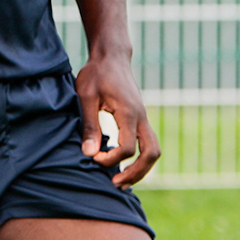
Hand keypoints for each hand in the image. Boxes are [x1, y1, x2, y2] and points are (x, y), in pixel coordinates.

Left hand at [75, 51, 161, 189]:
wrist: (111, 56)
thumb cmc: (96, 73)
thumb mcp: (86, 96)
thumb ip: (90, 124)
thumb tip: (89, 154)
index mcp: (128, 112)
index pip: (127, 148)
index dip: (111, 159)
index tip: (93, 157)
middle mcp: (141, 117)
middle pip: (152, 153)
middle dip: (136, 172)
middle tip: (116, 183)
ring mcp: (143, 118)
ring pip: (153, 150)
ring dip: (140, 168)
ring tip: (120, 180)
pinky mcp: (139, 118)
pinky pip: (147, 143)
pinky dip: (139, 158)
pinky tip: (122, 164)